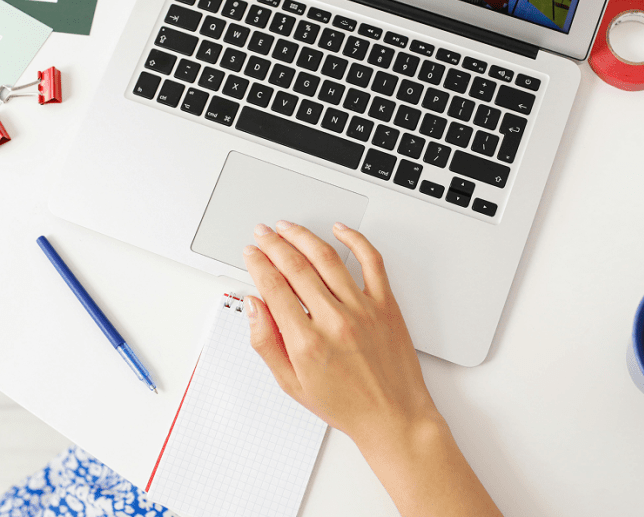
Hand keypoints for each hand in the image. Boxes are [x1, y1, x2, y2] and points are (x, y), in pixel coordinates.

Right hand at [243, 221, 438, 449]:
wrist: (393, 417)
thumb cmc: (346, 404)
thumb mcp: (292, 384)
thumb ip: (266, 342)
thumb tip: (253, 306)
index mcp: (307, 342)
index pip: (273, 287)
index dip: (257, 264)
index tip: (251, 253)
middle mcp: (334, 321)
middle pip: (296, 266)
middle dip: (273, 244)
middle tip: (262, 233)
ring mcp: (363, 309)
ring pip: (327, 257)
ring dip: (303, 236)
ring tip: (288, 227)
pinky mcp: (386, 304)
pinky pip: (371, 261)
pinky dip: (355, 239)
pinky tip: (340, 229)